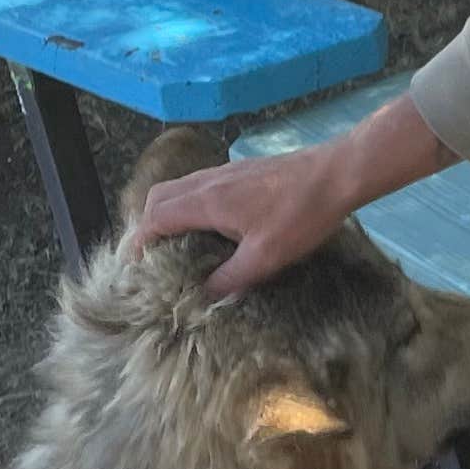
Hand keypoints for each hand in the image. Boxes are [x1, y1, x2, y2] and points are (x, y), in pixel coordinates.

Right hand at [135, 97, 443, 297]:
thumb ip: (231, 278)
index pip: (153, 219)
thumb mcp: (265, 257)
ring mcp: (225, 172)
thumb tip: (205, 297)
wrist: (336, 174)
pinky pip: (201, 185)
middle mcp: (208, 181)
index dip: (138, 243)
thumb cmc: (301, 215)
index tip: (133, 266)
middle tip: (151, 256)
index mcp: (205, 201)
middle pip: (158, 199)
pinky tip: (211, 226)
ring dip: (169, 214)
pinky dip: (191, 205)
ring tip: (177, 244)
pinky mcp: (242, 171)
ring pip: (179, 189)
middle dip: (147, 227)